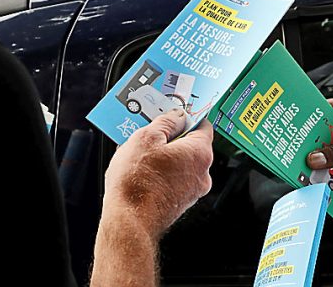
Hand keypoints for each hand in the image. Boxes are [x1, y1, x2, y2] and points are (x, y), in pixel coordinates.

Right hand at [102, 110, 213, 237]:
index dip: (188, 115)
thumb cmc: (137, 182)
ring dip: (163, 154)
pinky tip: (140, 169)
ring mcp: (191, 191)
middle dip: (171, 135)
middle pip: (190, 144)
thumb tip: (175, 116)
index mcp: (200, 153)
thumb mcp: (146, 138)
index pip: (203, 125)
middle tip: (150, 129)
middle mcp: (202, 174)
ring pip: (180, 162)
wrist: (129, 221)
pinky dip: (160, 171)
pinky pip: (173, 178)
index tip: (175, 111)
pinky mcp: (179, 203)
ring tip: (139, 150)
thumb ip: (165, 122)